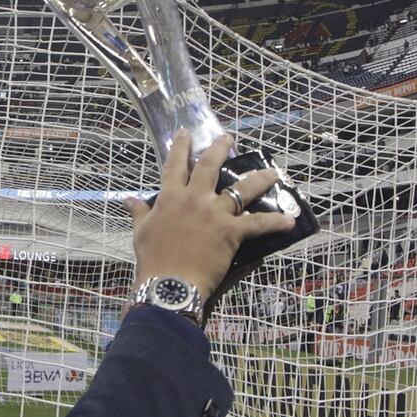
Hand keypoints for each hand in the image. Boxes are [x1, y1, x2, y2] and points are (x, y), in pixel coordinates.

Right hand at [124, 130, 294, 298]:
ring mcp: (215, 213)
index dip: (180, 147)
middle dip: (220, 148)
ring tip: (272, 172)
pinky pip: (258, 224)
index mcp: (170, 197)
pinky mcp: (231, 231)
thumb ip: (139, 212)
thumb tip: (128, 199)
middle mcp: (194, 199)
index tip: (185, 133)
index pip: (175, 166)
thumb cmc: (152, 259)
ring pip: (242, 189)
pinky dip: (275, 223)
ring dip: (259, 178)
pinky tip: (289, 222)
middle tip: (229, 138)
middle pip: (210, 166)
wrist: (169, 283)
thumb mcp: (141, 233)